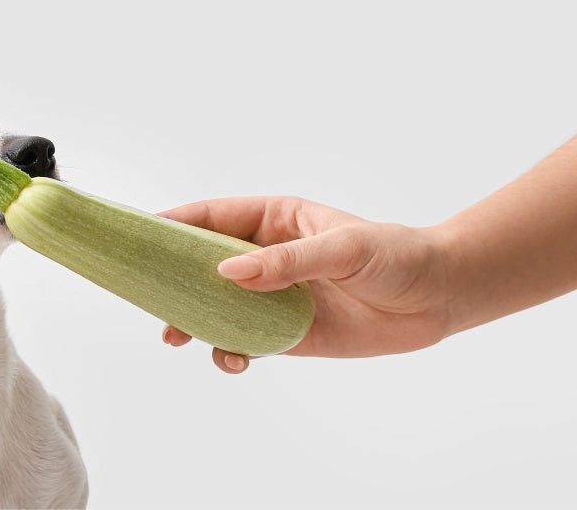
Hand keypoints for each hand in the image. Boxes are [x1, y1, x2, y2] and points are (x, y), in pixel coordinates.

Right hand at [159, 197, 453, 372]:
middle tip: (147, 296)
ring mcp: (273, 296)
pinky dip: (229, 351)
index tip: (141, 236)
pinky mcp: (286, 333)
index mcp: (274, 220)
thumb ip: (288, 262)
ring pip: (216, 306)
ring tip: (175, 336)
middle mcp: (265, 256)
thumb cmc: (396, 256)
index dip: (174, 225)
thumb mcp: (344, 249)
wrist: (435, 299)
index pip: (213, 218)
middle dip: (172, 279)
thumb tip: (228, 274)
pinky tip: (235, 360)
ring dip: (192, 320)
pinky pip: (244, 341)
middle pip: (203, 264)